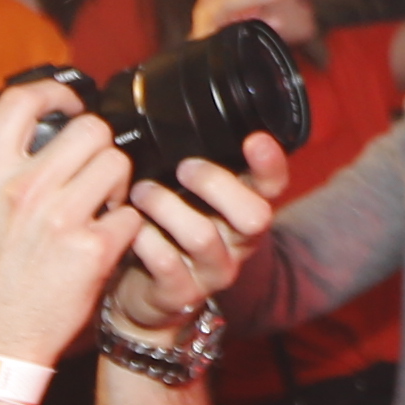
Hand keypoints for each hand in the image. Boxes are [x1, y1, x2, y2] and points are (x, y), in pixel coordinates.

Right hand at [0, 76, 145, 367]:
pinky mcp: (93, 251)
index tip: (68, 103)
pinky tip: (107, 238)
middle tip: (90, 169)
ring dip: (115, 184)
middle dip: (97, 147)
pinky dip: (126, 226)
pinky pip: (131, 214)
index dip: (54, 92)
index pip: (22, 102)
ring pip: (118, 165)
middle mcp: (23, 191)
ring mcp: (60, 220)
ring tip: (99, 204)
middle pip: (89, 130)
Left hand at [105, 135, 286, 327]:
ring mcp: (213, 271)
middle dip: (216, 184)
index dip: (270, 163)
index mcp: (243, 208)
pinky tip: (131, 226)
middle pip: (255, 215)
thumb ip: (188, 163)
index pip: (273, 185)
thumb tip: (164, 111)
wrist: (146, 294)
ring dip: (166, 206)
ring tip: (140, 193)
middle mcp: (238, 241)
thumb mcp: (185, 196)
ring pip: (202, 236)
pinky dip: (144, 239)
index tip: (254, 139)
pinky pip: (167, 263)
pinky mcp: (182, 293)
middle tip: (183, 169)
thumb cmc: (165, 230)